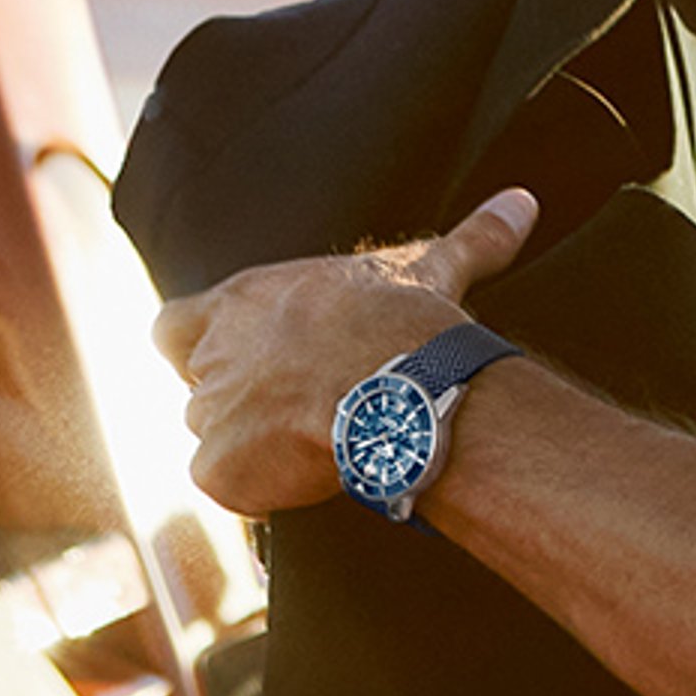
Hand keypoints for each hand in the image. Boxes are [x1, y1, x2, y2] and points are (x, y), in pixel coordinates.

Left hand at [150, 191, 538, 517]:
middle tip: (297, 410)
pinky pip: (226, 487)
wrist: (395, 382)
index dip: (197, 345)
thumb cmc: (405, 319)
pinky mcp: (218, 470)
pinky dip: (257, 492)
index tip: (243, 356)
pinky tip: (308, 479)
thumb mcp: (433, 267)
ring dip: (253, 447)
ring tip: (315, 446)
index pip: (174, 325)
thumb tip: (522, 203)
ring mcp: (210, 414)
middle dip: (240, 402)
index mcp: (243, 302)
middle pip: (197, 388)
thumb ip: (471, 236)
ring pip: (215, 439)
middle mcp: (213, 355)